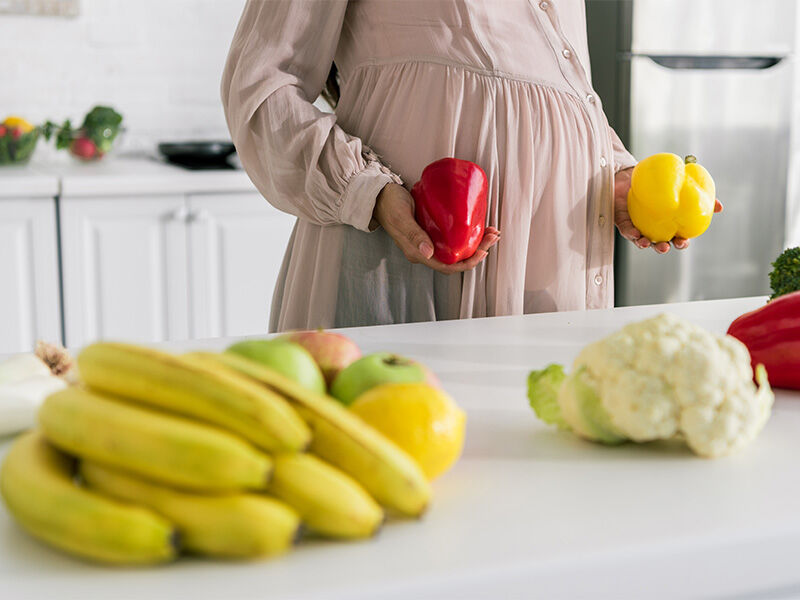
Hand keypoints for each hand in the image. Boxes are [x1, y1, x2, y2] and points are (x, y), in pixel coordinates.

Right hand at [373, 183, 499, 273]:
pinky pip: (452, 238)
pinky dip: (466, 234)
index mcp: (418, 253)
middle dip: (477, 251)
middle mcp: (425, 251)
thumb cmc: (389, 204)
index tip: (483, 251)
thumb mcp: (401, 218)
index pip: (448, 266)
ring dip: (475, 243)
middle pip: (456, 259)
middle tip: (492, 236)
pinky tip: (475, 225)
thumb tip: (429, 253)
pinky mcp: (431, 231)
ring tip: (489, 231)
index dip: (468, 263)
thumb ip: (414, 234)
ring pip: (456, 249)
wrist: (379, 195)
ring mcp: (428, 242)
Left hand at [613, 167, 722, 253]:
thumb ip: (698, 197)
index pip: (675, 237)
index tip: (683, 241)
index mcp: (667, 224)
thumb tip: (719, 207)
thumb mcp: (680, 188)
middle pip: (658, 243)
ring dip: (645, 244)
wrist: (633, 174)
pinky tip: (635, 234)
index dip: (680, 243)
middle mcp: (652, 228)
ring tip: (648, 243)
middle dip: (662, 248)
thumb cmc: (658, 184)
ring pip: (641, 240)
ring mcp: (636, 225)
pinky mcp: (622, 220)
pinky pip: (626, 229)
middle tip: (666, 246)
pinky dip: (630, 233)